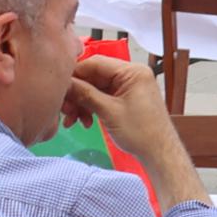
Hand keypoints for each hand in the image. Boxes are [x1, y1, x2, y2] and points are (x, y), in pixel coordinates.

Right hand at [65, 52, 202, 209]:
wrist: (158, 153)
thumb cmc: (140, 132)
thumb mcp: (108, 111)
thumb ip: (85, 94)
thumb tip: (64, 83)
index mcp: (132, 72)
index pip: (95, 63)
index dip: (74, 75)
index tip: (58, 89)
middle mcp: (131, 75)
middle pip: (93, 77)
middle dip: (77, 94)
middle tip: (65, 111)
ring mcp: (128, 87)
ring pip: (95, 89)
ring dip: (81, 104)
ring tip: (72, 121)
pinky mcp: (125, 99)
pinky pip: (101, 98)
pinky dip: (90, 108)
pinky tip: (84, 123)